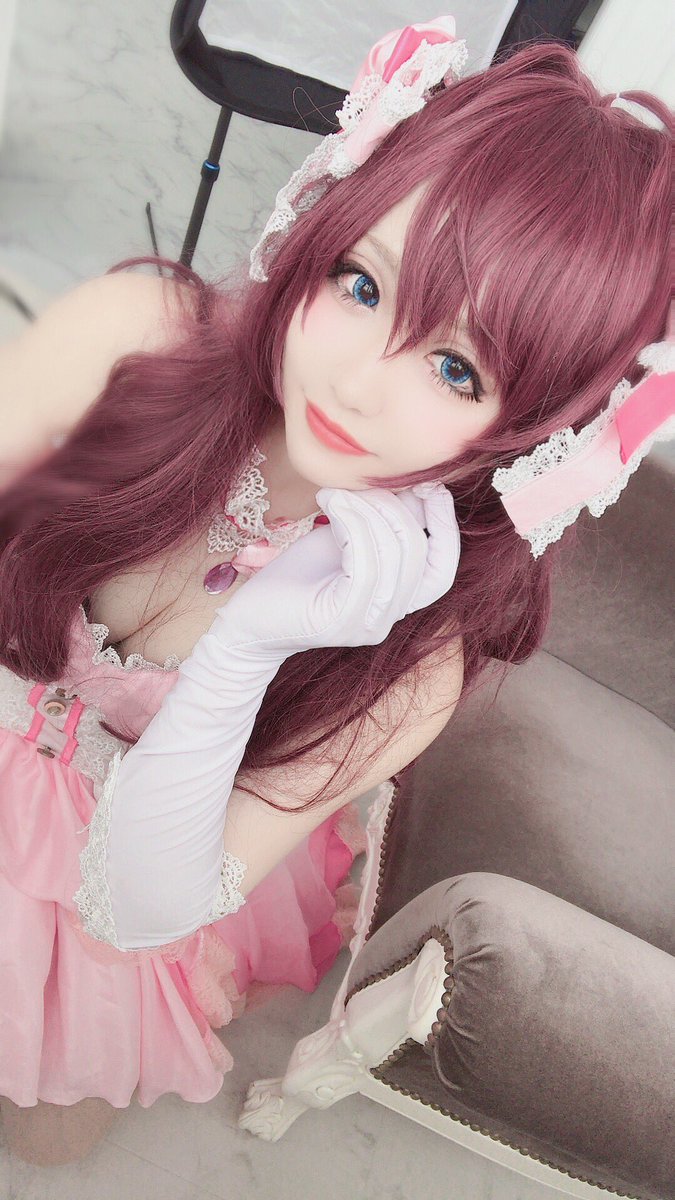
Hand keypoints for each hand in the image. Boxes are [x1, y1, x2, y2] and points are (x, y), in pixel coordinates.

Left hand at [215, 482, 460, 656]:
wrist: (249, 619)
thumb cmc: (295, 577)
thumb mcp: (345, 541)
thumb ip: (380, 522)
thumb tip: (411, 484)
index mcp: (396, 599)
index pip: (442, 568)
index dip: (445, 525)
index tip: (431, 486)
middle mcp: (388, 616)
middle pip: (418, 552)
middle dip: (395, 506)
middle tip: (360, 481)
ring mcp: (368, 623)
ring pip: (394, 555)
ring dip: (368, 510)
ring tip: (338, 491)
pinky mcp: (343, 620)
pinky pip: (365, 564)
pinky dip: (352, 524)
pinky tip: (331, 503)